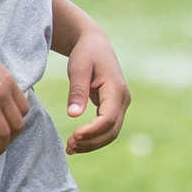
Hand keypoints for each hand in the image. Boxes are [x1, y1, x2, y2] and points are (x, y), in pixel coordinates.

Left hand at [61, 23, 128, 151]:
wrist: (95, 43)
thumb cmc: (85, 53)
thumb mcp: (78, 68)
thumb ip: (77, 91)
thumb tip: (73, 115)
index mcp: (116, 89)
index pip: (108, 119)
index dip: (92, 131)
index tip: (73, 136)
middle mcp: (123, 99)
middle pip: (112, 130)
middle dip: (91, 142)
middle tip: (68, 146)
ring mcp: (120, 104)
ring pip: (111, 132)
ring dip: (92, 143)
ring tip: (70, 148)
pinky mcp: (114, 107)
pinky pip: (107, 128)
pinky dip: (93, 137)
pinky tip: (76, 142)